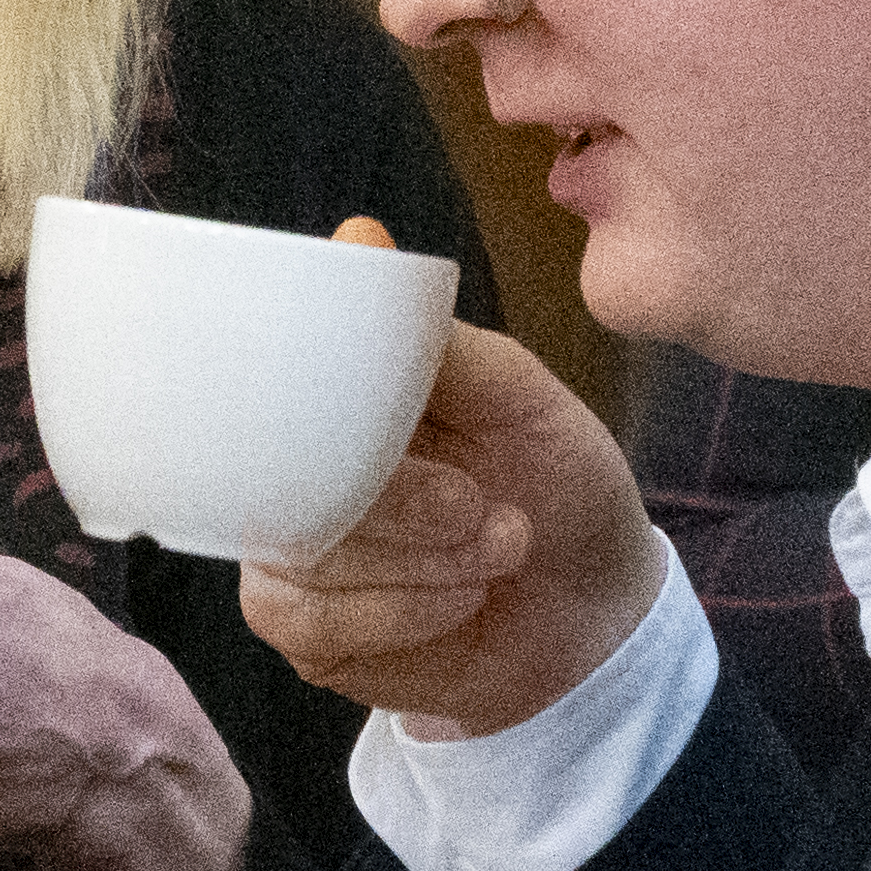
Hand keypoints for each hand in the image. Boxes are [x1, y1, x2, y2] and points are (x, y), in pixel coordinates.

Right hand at [239, 322, 665, 735]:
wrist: (600, 609)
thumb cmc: (558, 486)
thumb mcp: (517, 395)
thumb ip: (433, 338)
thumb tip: (357, 237)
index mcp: (335, 404)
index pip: (270, 378)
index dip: (315, 393)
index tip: (400, 420)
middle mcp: (292, 470)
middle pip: (285, 474)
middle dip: (404, 500)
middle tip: (481, 507)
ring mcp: (287, 554)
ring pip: (306, 552)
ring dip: (424, 560)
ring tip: (497, 549)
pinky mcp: (303, 632)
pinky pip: (315, 620)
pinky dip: (406, 611)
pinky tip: (459, 600)